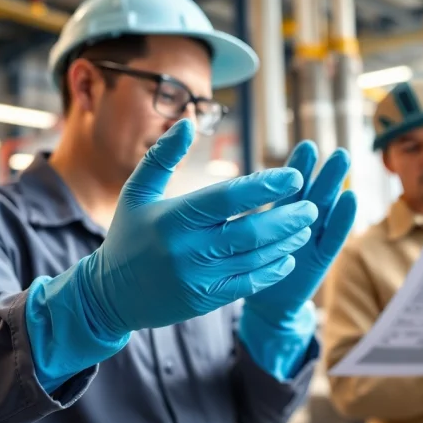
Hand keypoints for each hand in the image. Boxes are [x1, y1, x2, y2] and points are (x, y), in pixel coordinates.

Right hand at [79, 119, 317, 335]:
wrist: (109, 295)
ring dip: (286, 242)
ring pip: (254, 259)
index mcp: (173, 217)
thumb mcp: (137, 191)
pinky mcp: (206, 300)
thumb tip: (188, 122)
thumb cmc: (128, 235)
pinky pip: (248, 284)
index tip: (294, 176)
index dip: (264, 186)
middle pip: (250, 231)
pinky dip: (272, 270)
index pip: (227, 198)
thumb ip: (162, 156)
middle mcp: (187, 249)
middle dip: (287, 217)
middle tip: (313, 205)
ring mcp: (198, 278)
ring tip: (306, 226)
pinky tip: (287, 256)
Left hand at [241, 141, 356, 325]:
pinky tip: (350, 199)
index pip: (288, 187)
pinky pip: (332, 238)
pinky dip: (341, 219)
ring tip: (344, 161)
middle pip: (311, 193)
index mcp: (278, 211)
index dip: (298, 169)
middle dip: (323, 172)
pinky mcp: (321, 259)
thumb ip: (243, 209)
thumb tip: (226, 181)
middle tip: (338, 150)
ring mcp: (312, 239)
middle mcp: (297, 221)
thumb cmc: (248, 265)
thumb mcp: (240, 235)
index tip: (307, 147)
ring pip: (323, 208)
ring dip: (334, 185)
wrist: (265, 302)